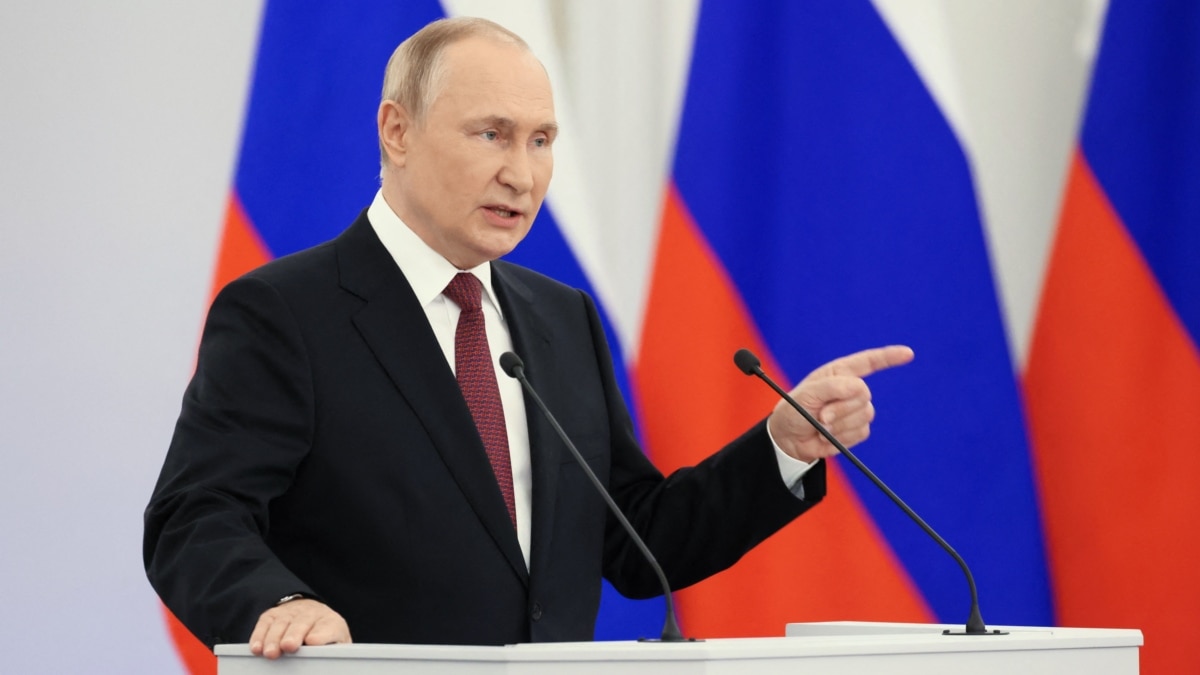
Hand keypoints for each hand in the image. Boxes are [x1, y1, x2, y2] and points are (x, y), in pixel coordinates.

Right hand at [249, 598, 351, 658]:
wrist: (310, 611)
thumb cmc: (324, 635)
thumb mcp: (336, 642)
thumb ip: (333, 651)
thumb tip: (328, 662)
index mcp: (331, 622)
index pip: (328, 627)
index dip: (321, 634)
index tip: (313, 641)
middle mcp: (310, 614)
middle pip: (302, 623)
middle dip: (294, 635)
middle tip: (289, 646)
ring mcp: (290, 613)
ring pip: (281, 623)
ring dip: (274, 639)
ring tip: (271, 653)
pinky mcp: (272, 615)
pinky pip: (265, 624)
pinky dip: (259, 636)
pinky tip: (257, 648)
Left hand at [767, 345, 913, 462]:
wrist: (789, 439)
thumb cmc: (794, 411)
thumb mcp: (806, 395)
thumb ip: (832, 387)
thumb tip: (858, 388)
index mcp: (839, 373)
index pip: (868, 362)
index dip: (889, 357)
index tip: (907, 353)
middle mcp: (850, 389)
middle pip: (863, 395)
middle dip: (841, 408)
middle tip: (821, 415)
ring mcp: (855, 409)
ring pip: (864, 415)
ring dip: (840, 424)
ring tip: (821, 425)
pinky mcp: (857, 428)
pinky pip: (861, 432)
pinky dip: (843, 437)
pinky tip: (828, 436)